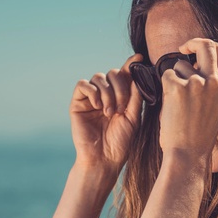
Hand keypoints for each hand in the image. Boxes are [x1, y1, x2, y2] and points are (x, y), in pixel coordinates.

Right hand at [69, 54, 143, 175]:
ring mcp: (91, 98)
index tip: (140, 58)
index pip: (125, 75)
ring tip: (110, 113)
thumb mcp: (133, 117)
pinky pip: (83, 85)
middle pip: (113, 73)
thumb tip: (137, 74)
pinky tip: (98, 107)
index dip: (131, 64)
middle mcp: (105, 94)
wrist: (104, 159)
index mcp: (121, 96)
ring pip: (99, 77)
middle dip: (120, 88)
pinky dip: (93, 92)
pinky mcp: (77, 103)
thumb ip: (135, 96)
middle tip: (121, 108)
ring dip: (108, 93)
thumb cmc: (120, 142)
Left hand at [159, 38, 217, 164]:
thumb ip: (212, 83)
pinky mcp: (176, 87)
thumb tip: (196, 63)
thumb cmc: (200, 134)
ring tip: (177, 102)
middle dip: (192, 43)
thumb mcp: (217, 105)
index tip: (196, 50)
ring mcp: (196, 82)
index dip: (208, 45)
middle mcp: (215, 80)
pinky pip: (166, 75)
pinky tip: (170, 106)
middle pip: (205, 45)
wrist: (189, 154)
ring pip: (180, 65)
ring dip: (175, 77)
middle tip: (182, 49)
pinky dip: (164, 87)